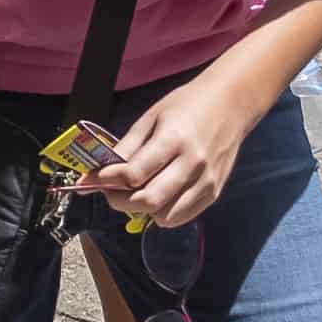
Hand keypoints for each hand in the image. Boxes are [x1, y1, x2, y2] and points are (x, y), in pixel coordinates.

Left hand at [80, 72, 260, 231]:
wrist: (232, 104)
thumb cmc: (188, 105)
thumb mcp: (152, 116)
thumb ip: (127, 147)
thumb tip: (100, 171)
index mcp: (174, 139)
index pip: (134, 173)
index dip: (107, 181)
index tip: (90, 179)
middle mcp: (193, 164)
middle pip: (148, 201)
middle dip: (119, 201)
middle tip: (109, 191)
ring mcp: (206, 181)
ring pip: (164, 216)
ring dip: (142, 210)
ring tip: (135, 193)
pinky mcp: (214, 192)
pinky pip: (181, 216)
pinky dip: (163, 213)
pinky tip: (157, 196)